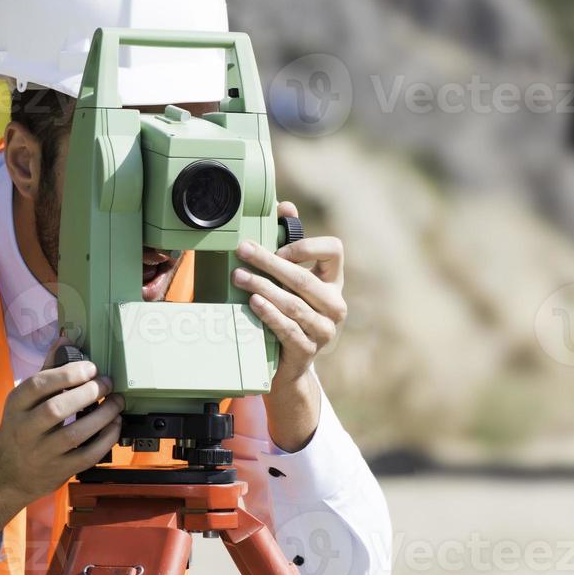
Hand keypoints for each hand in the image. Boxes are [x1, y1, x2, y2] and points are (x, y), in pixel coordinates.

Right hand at [0, 341, 124, 549]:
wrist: (6, 473)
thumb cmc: (21, 428)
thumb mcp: (24, 400)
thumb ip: (46, 370)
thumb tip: (66, 339)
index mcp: (16, 405)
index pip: (38, 385)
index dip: (67, 374)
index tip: (90, 368)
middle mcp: (25, 430)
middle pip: (57, 409)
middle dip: (88, 393)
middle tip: (108, 383)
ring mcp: (42, 453)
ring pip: (75, 434)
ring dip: (103, 416)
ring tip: (117, 402)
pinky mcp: (58, 471)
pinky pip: (87, 455)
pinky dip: (106, 439)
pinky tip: (115, 425)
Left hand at [232, 201, 345, 450]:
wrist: (286, 367)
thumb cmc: (285, 315)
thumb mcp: (289, 283)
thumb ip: (289, 246)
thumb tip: (285, 207)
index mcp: (333, 283)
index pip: (334, 251)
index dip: (306, 246)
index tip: (279, 247)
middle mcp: (334, 305)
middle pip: (304, 277)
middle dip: (270, 262)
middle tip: (243, 250)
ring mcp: (324, 330)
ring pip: (294, 303)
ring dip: (263, 286)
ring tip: (239, 276)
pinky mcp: (308, 351)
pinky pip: (289, 328)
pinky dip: (270, 314)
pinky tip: (254, 303)